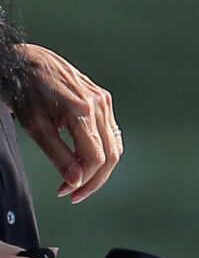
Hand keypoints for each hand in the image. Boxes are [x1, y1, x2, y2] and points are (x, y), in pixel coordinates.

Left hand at [13, 44, 122, 199]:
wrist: (25, 63)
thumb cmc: (26, 92)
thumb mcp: (35, 128)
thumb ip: (58, 156)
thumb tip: (75, 181)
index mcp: (81, 111)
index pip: (95, 158)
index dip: (83, 181)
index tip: (66, 192)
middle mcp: (99, 104)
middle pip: (110, 156)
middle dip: (93, 180)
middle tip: (74, 194)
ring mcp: (103, 100)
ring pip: (114, 147)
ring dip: (99, 168)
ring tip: (77, 178)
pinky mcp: (103, 99)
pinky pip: (111, 133)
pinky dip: (101, 151)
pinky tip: (83, 159)